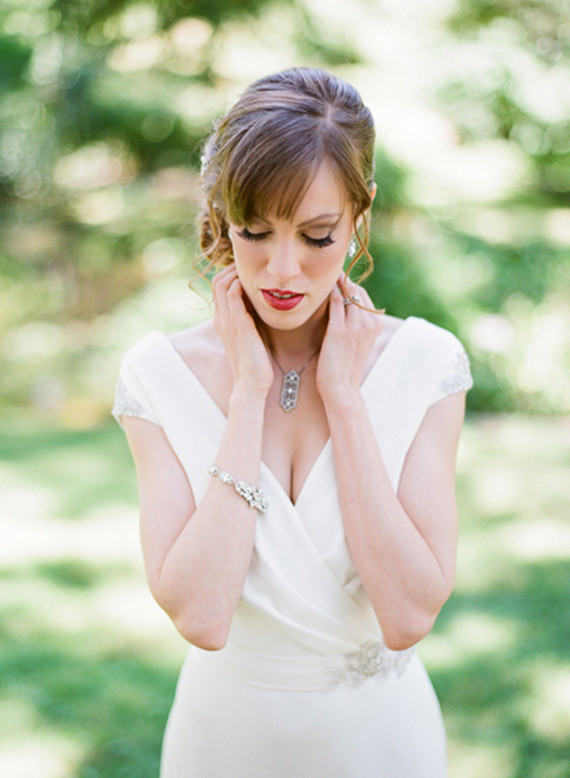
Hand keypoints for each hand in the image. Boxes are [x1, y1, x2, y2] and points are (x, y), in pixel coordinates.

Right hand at [212, 264, 273, 396]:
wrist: (251, 383)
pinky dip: (241, 283)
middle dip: (232, 269)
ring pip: (222, 284)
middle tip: (252, 265)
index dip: (231, 274)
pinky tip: (256, 284)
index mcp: (222, 321)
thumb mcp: (250, 336)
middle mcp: (221, 318)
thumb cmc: (255, 362)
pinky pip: (233, 294)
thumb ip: (250, 320)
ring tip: (254, 270)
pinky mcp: (238, 324)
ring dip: (237, 272)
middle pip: (217, 281)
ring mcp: (227, 321)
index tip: (249, 270)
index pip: (219, 288)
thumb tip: (260, 306)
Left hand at [316, 276, 383, 402]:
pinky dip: (329, 292)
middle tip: (326, 272)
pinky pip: (336, 302)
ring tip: (320, 275)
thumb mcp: (357, 344)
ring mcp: (356, 325)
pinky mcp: (340, 330)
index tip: (336, 278)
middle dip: (343, 280)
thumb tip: (345, 312)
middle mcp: (369, 322)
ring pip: (347, 293)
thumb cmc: (345, 368)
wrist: (342, 388)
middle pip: (356, 290)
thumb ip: (355, 326)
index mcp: (375, 325)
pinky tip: (320, 288)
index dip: (349, 286)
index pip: (363, 296)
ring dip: (335, 282)